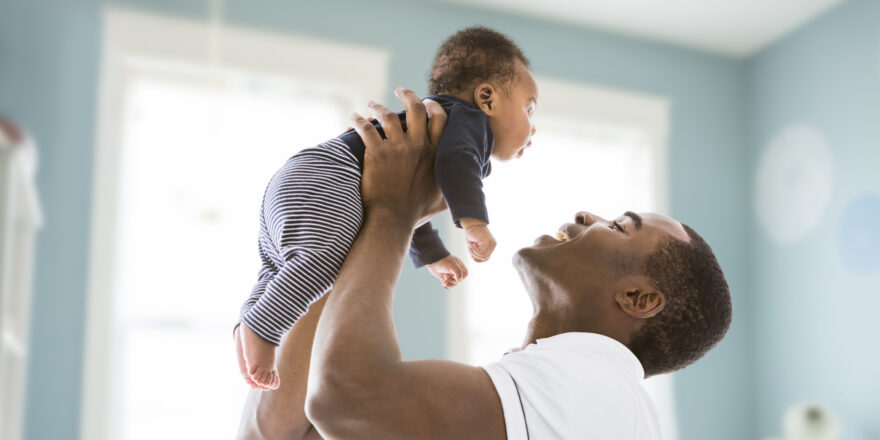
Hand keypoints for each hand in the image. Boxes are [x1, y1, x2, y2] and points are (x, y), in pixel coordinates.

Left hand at [351, 88, 447, 227]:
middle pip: (416, 108)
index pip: (439, 119)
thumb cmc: (417, 213)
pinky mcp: (376, 153)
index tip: (427, 102)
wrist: (392, 220)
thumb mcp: (443, 200)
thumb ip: (454, 190)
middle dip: (408, 95)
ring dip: (378, 106)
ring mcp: (396, 148)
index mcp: (436, 153)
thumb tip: (466, 190)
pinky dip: (357, 121)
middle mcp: (418, 145)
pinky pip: (365, 129)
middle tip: (400, 91)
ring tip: (371, 104)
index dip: (433, 107)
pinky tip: (352, 118)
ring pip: (387, 115)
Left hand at [427, 255, 468, 288]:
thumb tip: (460, 281)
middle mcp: (454, 270)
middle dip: (453, 281)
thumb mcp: (452, 266)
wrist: (432, 260)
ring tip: (444, 280)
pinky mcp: (443, 277)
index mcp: (458, 266)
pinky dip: (446, 286)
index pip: (465, 274)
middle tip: (446, 276)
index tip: (456, 277)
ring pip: (453, 283)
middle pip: (458, 280)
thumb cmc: (443, 261)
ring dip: (449, 284)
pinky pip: (447, 284)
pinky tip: (443, 284)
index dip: (462, 277)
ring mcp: (449, 274)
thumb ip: (458, 272)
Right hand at [465, 224, 495, 262]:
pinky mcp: (487, 242)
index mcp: (491, 246)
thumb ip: (478, 252)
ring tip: (471, 244)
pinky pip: (480, 252)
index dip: (478, 259)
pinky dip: (473, 250)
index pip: (486, 258)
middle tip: (470, 247)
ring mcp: (491, 243)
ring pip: (482, 256)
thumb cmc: (472, 233)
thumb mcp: (475, 245)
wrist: (472, 223)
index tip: (471, 256)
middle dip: (475, 255)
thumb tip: (477, 260)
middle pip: (484, 258)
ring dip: (473, 252)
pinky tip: (472, 243)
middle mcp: (493, 245)